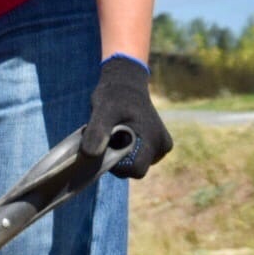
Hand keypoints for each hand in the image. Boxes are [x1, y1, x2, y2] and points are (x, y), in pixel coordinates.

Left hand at [82, 54, 172, 178]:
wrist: (125, 83)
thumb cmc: (114, 95)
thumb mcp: (102, 110)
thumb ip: (97, 132)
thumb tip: (91, 155)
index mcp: (155, 140)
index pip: (135, 170)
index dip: (116, 163)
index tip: (106, 144)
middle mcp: (162, 146)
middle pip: (133, 169)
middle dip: (117, 157)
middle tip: (108, 134)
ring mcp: (160, 147)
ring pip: (133, 164)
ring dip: (119, 153)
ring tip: (114, 131)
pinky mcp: (155, 146)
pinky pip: (135, 157)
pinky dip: (124, 149)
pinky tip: (120, 133)